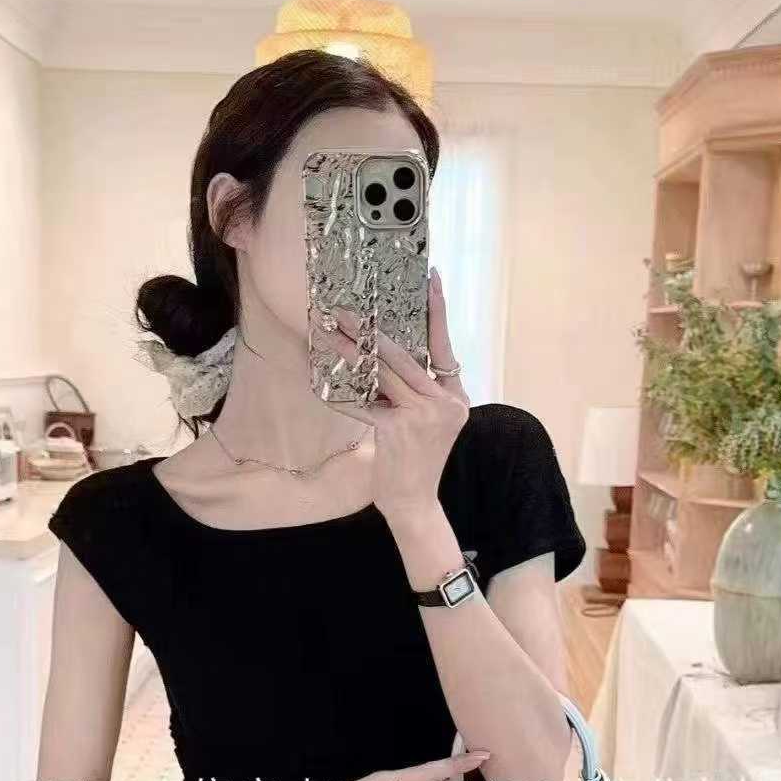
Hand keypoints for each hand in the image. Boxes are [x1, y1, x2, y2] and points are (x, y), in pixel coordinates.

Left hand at [312, 267, 469, 524]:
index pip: (444, 346)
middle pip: (406, 354)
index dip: (437, 311)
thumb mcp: (427, 422)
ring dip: (353, 351)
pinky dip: (343, 392)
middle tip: (347, 309)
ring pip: (385, 372)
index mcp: (456, 396)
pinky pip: (366, 403)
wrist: (415, 503)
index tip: (431, 278)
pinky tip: (324, 380)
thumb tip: (385, 358)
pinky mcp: (401, 429)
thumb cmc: (416, 461)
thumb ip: (416, 392)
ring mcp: (425, 415)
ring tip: (330, 333)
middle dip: (373, 330)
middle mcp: (445, 402)